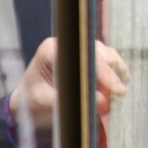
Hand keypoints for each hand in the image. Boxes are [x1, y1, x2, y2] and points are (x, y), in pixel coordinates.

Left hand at [9, 37, 129, 131]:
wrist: (27, 101)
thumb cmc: (32, 100)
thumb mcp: (46, 103)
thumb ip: (73, 101)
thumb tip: (103, 101)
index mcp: (51, 50)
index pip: (83, 57)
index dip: (102, 72)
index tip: (116, 89)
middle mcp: (68, 45)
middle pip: (98, 52)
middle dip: (111, 74)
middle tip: (120, 94)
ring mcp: (79, 49)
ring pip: (106, 54)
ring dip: (116, 72)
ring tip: (118, 93)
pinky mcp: (87, 57)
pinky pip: (107, 61)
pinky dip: (115, 74)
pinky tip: (116, 89)